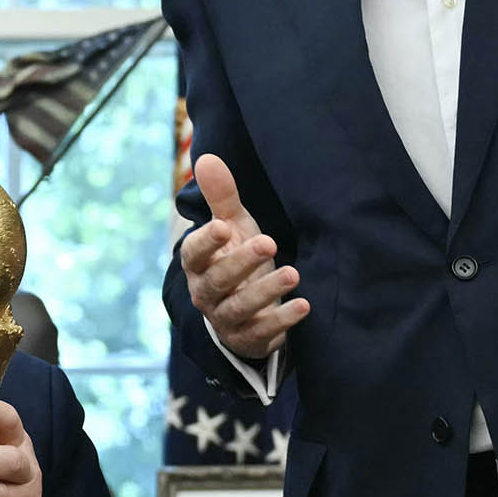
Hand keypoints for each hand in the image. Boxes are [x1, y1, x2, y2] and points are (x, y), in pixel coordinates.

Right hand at [179, 154, 307, 360]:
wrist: (247, 309)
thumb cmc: (237, 257)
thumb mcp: (233, 226)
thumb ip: (222, 196)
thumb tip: (207, 158)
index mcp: (197, 263)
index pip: (194, 253)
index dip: (206, 241)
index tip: (223, 227)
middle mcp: (206, 293)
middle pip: (218, 279)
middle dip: (242, 262)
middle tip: (268, 242)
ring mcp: (225, 318)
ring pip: (240, 307)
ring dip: (266, 292)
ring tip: (293, 273)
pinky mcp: (248, 338)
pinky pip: (262, 332)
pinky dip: (282, 320)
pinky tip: (303, 305)